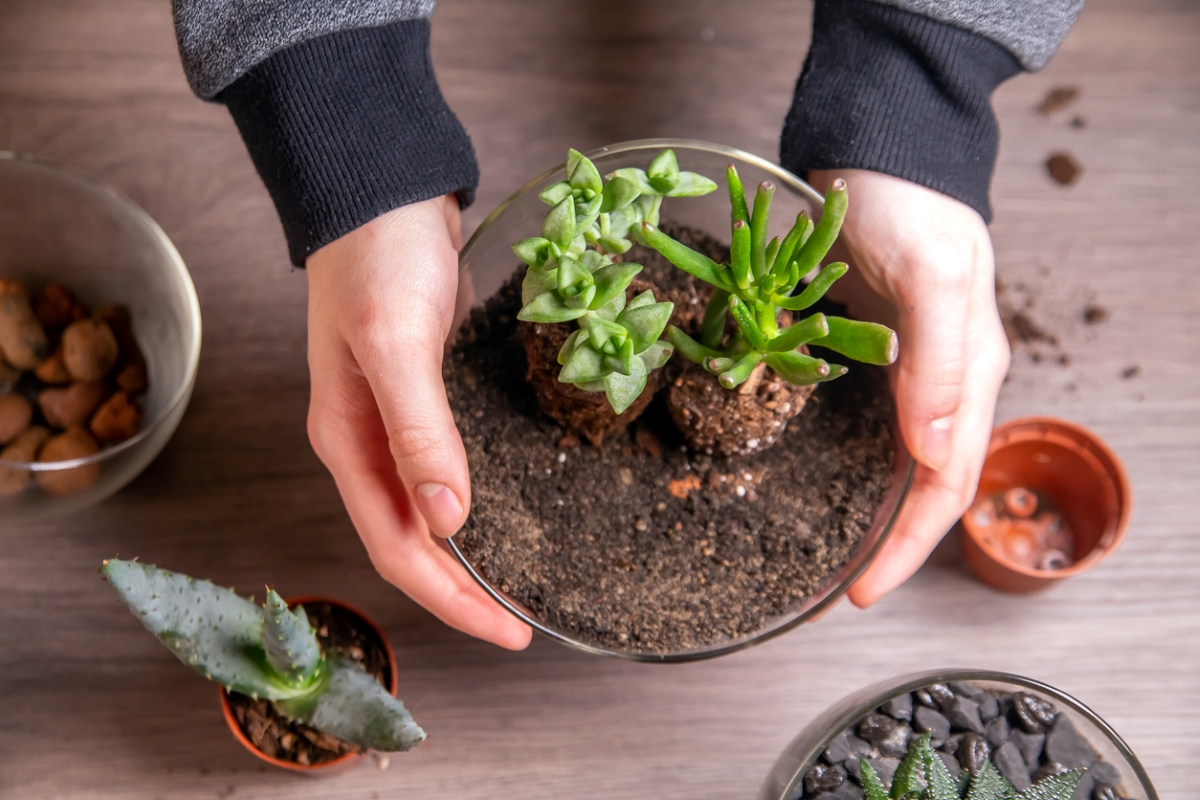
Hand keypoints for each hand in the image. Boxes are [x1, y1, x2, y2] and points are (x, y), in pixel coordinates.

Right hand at [306, 195, 531, 649]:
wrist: (383, 191)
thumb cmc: (378, 257)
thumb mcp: (396, 342)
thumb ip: (418, 430)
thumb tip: (448, 520)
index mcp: (347, 441)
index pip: (398, 547)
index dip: (451, 598)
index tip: (508, 628)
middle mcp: (363, 443)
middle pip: (411, 542)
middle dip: (461, 592)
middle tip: (520, 623)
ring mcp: (389, 422)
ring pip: (425, 513)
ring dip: (464, 559)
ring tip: (512, 588)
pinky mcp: (418, 397)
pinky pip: (440, 472)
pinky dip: (467, 506)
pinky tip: (497, 515)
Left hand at [807, 170, 1010, 606]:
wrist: (880, 151)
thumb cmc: (909, 203)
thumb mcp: (929, 275)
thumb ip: (939, 363)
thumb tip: (935, 454)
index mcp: (972, 374)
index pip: (948, 482)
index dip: (910, 542)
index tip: (865, 589)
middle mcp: (946, 381)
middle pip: (927, 483)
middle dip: (893, 541)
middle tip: (845, 586)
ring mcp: (910, 368)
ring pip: (898, 460)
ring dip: (873, 509)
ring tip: (835, 552)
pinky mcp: (875, 351)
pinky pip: (870, 423)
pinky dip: (850, 461)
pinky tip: (821, 477)